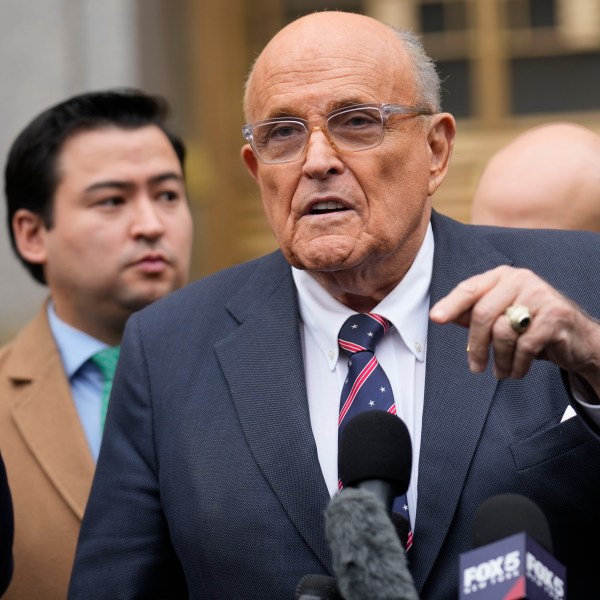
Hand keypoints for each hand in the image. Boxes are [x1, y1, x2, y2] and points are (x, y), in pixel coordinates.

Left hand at [429, 266, 599, 393]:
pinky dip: (518, 364)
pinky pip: (524, 345)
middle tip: (475, 367)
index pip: (469, 289)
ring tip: (501, 371)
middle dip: (476, 345)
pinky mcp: (556, 315)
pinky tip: (518, 371)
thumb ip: (472, 314)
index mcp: (502, 277)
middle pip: (483, 313)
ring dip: (499, 359)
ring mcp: (540, 295)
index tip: (435, 318)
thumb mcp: (501, 318)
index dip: (451, 304)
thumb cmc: (532, 327)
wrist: (579, 340)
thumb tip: (442, 315)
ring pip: (503, 331)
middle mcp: (520, 280)